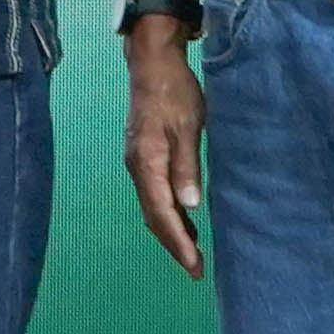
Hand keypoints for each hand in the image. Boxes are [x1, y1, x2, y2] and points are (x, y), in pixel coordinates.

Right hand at [124, 25, 209, 275]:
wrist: (152, 64)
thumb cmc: (174, 91)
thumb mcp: (188, 127)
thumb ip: (187, 166)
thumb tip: (191, 206)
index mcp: (147, 162)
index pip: (162, 212)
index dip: (178, 241)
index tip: (195, 265)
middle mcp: (137, 168)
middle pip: (153, 216)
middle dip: (174, 244)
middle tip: (195, 269)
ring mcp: (137, 163)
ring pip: (152, 207)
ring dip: (171, 230)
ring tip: (194, 251)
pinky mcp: (143, 156)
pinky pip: (153, 194)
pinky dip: (168, 212)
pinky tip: (185, 217)